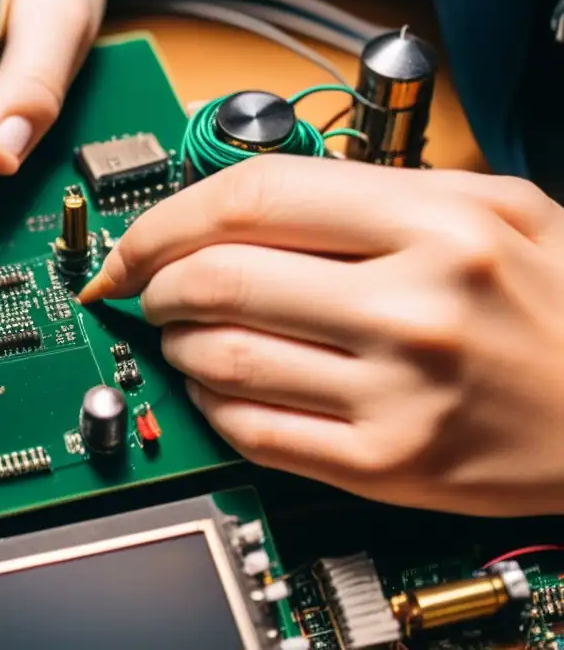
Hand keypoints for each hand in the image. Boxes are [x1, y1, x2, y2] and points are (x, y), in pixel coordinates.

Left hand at [80, 155, 563, 516]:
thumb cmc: (557, 302)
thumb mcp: (493, 206)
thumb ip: (374, 187)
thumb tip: (245, 199)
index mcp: (433, 222)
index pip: (248, 199)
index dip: (163, 218)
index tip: (131, 241)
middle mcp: (410, 306)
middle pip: (217, 280)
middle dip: (153, 283)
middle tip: (146, 286)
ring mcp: (395, 393)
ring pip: (222, 358)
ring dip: (175, 343)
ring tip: (180, 332)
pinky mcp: (385, 464)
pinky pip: (252, 429)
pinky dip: (210, 403)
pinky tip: (215, 385)